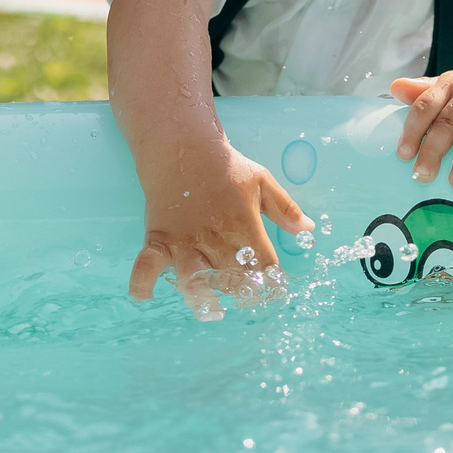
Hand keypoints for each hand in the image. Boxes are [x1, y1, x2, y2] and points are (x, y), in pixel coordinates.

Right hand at [127, 140, 309, 317]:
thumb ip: (285, 209)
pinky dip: (143, 283)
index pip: (263, 264)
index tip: (272, 291)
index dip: (271, 281)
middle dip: (240, 291)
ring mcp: (184, 240)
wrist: (184, 147)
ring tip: (210, 304)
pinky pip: (146, 266)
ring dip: (202, 295)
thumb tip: (309, 230)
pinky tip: (146, 296)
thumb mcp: (262, 181)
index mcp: (243, 224)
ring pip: (193, 279)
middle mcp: (214, 236)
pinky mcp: (158, 238)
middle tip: (242, 294)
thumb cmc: (226, 168)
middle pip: (231, 277)